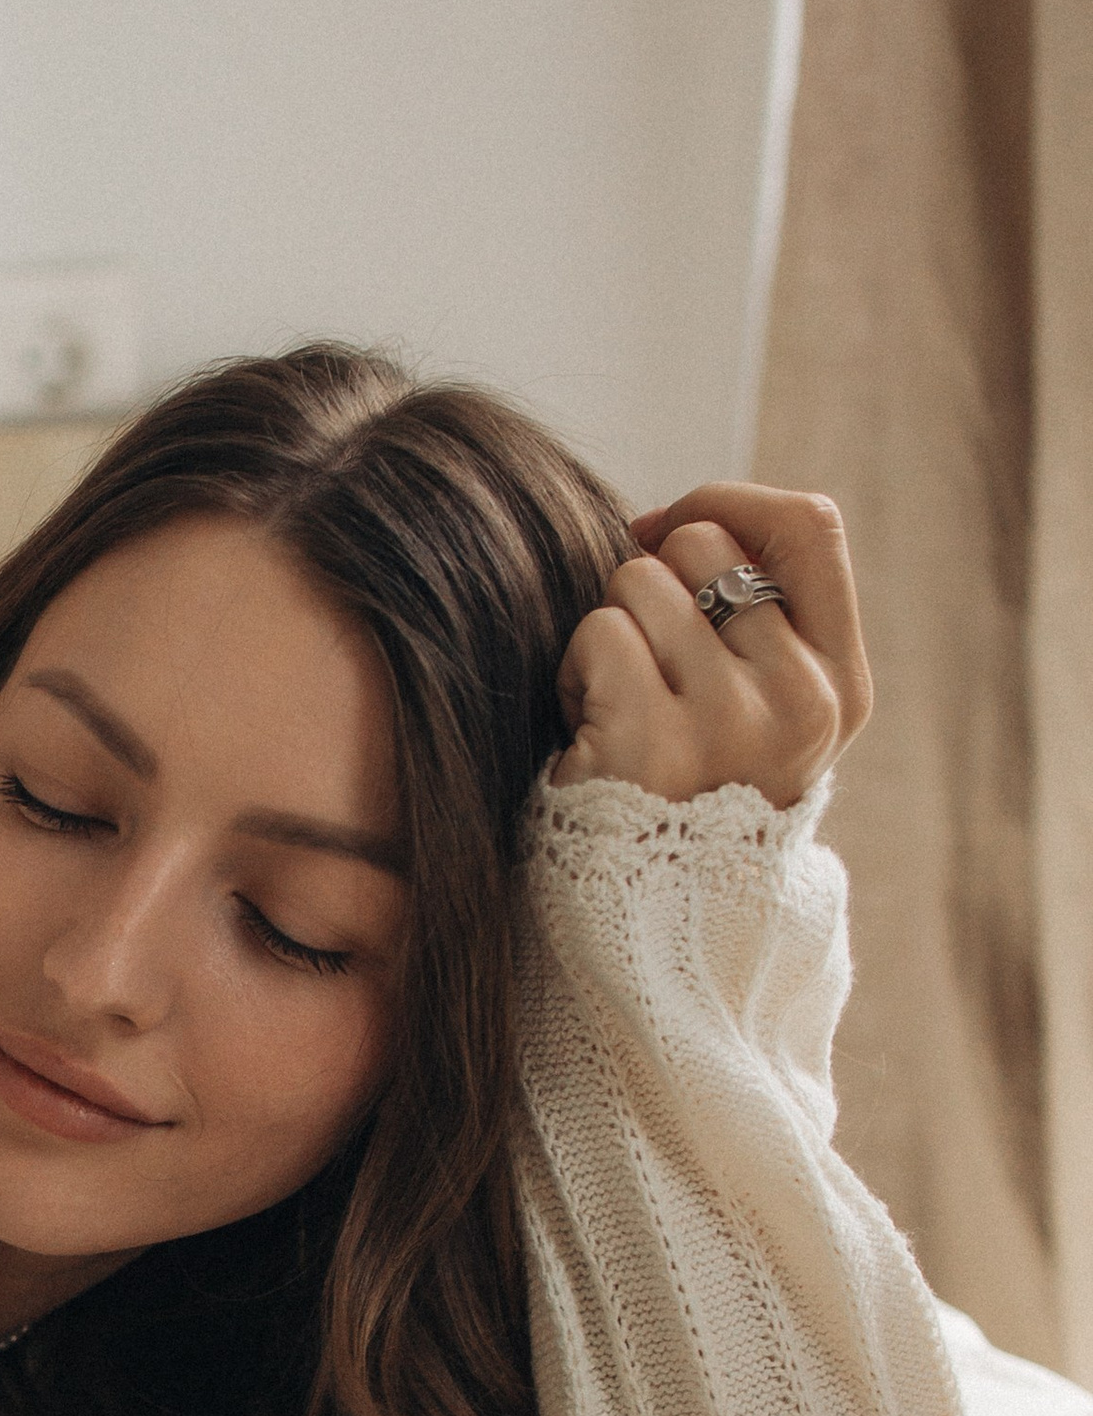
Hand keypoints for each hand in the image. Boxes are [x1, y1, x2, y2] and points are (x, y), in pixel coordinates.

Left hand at [552, 484, 873, 807]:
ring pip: (639, 582)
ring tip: (618, 706)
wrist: (647, 912)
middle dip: (649, 582)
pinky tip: (591, 730)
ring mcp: (733, 723)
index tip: (665, 532)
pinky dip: (575, 670)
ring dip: (607, 633)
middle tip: (643, 667)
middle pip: (703, 544)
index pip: (810, 526)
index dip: (726, 503)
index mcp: (840, 684)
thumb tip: (678, 519)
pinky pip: (599, 633)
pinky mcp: (654, 743)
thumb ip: (757, 618)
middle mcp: (802, 701)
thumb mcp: (759, 708)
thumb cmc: (685, 785)